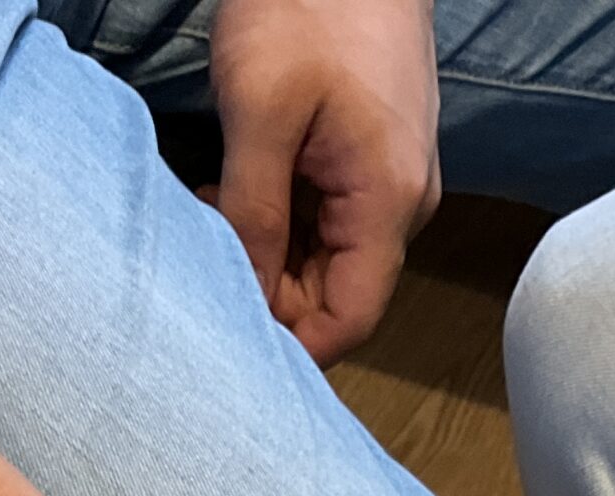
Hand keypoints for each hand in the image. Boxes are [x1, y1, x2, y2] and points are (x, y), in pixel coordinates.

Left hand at [209, 0, 440, 362]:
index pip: (349, 320)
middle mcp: (404, 202)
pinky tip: (245, 176)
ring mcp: (393, 177)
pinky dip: (283, 212)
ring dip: (269, 246)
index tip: (229, 328)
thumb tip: (246, 298)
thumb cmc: (308, 0)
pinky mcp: (374, 154)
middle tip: (210, 237)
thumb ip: (254, 214)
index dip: (291, 342)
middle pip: (337, 293)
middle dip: (269, 285)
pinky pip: (330, 214)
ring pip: (328, 255)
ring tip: (222, 194)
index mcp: (388, 200)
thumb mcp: (260, 109)